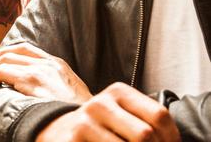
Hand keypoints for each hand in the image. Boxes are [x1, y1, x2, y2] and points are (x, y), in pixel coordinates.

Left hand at [0, 43, 91, 103]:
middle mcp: (48, 63)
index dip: (8, 52)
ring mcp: (40, 70)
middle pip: (12, 53)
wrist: (88, 118)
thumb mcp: (71, 92)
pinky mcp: (32, 80)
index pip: (27, 49)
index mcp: (58, 64)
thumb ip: (55, 84)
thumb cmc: (79, 112)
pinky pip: (1, 73)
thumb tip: (38, 90)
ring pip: (4, 61)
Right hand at [37, 83, 180, 141]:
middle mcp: (100, 103)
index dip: (172, 139)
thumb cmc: (100, 128)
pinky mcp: (73, 141)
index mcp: (118, 92)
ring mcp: (85, 123)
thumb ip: (146, 122)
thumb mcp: (122, 115)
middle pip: (145, 135)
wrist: (58, 132)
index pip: (159, 116)